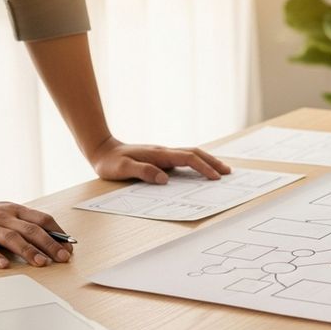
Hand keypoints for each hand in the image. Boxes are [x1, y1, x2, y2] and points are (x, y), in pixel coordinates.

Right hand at [0, 196, 72, 268]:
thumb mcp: (9, 214)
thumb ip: (28, 225)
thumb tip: (56, 241)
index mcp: (16, 211)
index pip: (42, 220)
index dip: (58, 234)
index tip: (69, 248)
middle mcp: (4, 217)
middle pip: (31, 230)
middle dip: (49, 244)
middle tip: (63, 258)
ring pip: (11, 238)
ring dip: (28, 251)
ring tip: (41, 263)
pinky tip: (4, 265)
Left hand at [88, 137, 230, 182]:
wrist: (102, 150)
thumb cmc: (110, 162)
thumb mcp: (122, 169)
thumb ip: (143, 172)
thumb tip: (165, 179)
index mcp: (159, 154)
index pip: (188, 159)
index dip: (203, 167)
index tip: (215, 177)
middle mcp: (164, 152)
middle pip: (195, 153)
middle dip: (213, 162)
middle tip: (228, 172)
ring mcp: (163, 154)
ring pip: (191, 154)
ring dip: (208, 161)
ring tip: (221, 170)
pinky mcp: (161, 158)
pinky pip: (184, 158)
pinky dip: (197, 162)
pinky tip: (200, 169)